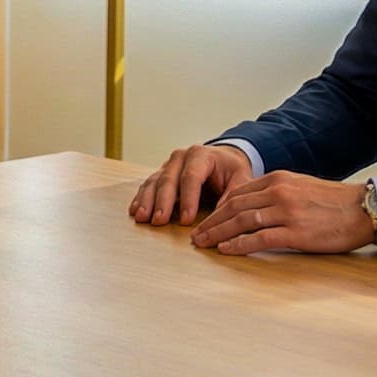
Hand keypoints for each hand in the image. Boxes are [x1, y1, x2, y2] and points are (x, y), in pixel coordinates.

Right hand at [128, 144, 251, 227]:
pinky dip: (141, 198)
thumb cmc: (231, 171)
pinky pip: (148, 185)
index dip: (188, 199)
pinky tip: (135, 211)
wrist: (222, 159)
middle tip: (158, 221)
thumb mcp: (241, 179)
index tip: (186, 220)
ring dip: (147, 201)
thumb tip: (222, 216)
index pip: (192, 176)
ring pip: (154, 182)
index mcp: (201, 155)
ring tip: (142, 218)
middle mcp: (180, 157)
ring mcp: (168, 165)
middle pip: (168, 179)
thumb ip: (234, 195)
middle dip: (162, 202)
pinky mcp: (160, 174)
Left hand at [190, 172, 376, 255]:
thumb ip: (276, 193)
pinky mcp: (295, 233)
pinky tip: (226, 250)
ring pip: (241, 222)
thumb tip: (253, 205)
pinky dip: (238, 244)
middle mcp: (278, 192)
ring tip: (204, 244)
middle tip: (196, 236)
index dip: (217, 209)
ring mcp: (286, 212)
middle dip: (211, 222)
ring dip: (218, 233)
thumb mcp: (300, 187)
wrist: (363, 209)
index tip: (205, 221)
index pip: (237, 194)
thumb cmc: (333, 202)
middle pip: (234, 207)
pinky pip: (259, 239)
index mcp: (277, 179)